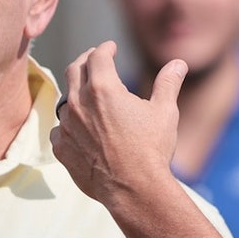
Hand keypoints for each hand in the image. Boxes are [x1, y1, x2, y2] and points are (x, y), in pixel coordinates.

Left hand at [51, 41, 185, 202]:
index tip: (111, 47)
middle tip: (94, 60)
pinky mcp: (62, 148)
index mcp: (103, 88)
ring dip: (76, 93)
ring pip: (66, 100)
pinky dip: (69, 124)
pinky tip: (80, 128)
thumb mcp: (164, 112)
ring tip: (88, 96)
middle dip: (86, 61)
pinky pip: (60, 129)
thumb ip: (168, 83)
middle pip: (75, 70)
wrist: (134, 189)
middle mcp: (79, 103)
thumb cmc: (151, 149)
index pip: (98, 56)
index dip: (106, 48)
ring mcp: (67, 126)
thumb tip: (178, 64)